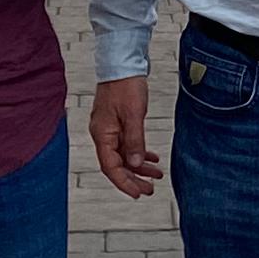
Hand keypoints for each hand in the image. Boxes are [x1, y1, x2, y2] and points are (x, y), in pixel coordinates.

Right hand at [90, 75, 160, 197]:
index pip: (111, 167)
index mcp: (102, 134)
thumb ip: (134, 141)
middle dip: (133, 179)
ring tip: (156, 175)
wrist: (122, 64)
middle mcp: (103, 134)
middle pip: (116, 165)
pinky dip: (139, 153)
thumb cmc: (124, 85)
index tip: (137, 193)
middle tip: (150, 189)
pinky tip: (151, 158)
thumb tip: (135, 164)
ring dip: (138, 167)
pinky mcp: (117, 123)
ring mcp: (109, 129)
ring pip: (123, 156)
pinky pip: (126, 144)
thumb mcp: (133, 115)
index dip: (124, 183)